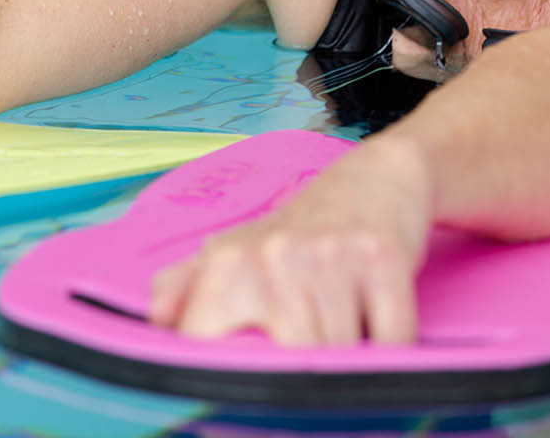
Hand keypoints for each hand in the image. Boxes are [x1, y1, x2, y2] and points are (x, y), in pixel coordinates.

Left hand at [149, 140, 432, 344]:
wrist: (373, 178)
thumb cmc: (299, 228)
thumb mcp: (233, 249)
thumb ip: (186, 286)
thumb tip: (158, 319)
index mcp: (227, 262)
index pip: (208, 342)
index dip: (229, 369)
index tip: (248, 371)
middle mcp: (272, 256)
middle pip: (288, 363)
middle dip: (304, 366)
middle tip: (311, 342)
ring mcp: (328, 256)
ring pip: (340, 357)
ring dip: (350, 355)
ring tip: (344, 321)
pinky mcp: (382, 259)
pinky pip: (390, 341)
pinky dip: (391, 345)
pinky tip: (376, 318)